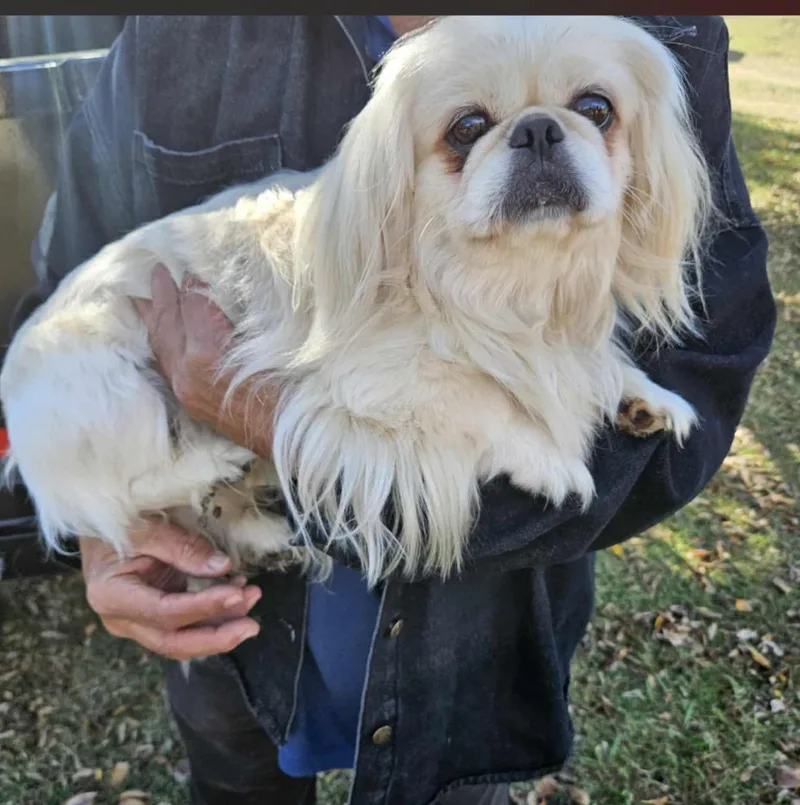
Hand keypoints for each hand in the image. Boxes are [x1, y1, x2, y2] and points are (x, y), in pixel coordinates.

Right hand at [81, 520, 261, 660]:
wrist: (97, 521)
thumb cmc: (117, 520)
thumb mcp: (147, 527)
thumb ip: (182, 547)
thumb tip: (222, 567)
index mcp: (112, 595)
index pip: (165, 613)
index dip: (203, 607)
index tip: (236, 594)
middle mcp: (121, 618)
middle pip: (172, 641)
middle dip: (216, 637)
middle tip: (252, 626)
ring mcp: (136, 620)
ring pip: (181, 638)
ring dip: (220, 625)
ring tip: (252, 598)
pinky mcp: (152, 614)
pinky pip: (185, 624)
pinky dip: (213, 615)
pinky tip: (238, 594)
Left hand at [132, 264, 279, 456]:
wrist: (294, 438)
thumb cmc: (289, 388)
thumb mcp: (269, 341)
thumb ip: (235, 315)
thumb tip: (221, 293)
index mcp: (205, 352)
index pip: (193, 305)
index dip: (195, 285)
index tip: (195, 267)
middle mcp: (187, 371)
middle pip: (169, 324)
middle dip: (164, 296)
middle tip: (157, 270)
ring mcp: (185, 389)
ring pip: (162, 346)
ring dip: (156, 319)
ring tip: (145, 298)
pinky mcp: (191, 403)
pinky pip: (168, 365)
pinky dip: (163, 344)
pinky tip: (163, 337)